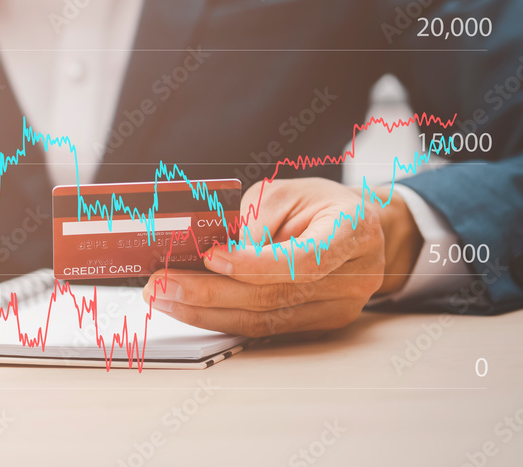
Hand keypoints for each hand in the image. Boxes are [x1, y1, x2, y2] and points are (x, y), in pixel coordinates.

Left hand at [142, 178, 422, 336]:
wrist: (359, 229)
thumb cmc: (320, 205)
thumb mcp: (287, 192)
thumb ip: (256, 219)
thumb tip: (214, 253)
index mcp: (352, 231)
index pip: (302, 260)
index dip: (253, 264)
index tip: (210, 256)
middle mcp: (352, 277)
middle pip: (273, 296)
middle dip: (209, 292)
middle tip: (162, 284)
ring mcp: (338, 308)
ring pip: (264, 321)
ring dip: (206, 312)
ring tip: (164, 298)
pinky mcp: (317, 325)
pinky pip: (264, 329)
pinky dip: (222, 319)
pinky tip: (190, 309)